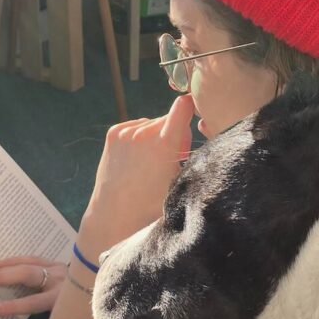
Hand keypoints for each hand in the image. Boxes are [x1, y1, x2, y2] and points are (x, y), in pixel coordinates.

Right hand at [0, 256, 65, 318]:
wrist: (102, 294)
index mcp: (61, 300)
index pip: (32, 303)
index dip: (11, 306)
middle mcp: (60, 281)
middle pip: (28, 275)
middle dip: (2, 277)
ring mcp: (59, 269)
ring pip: (29, 263)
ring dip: (6, 265)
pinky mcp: (58, 263)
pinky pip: (34, 259)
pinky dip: (17, 260)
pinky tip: (1, 262)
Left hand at [79, 94, 194, 257]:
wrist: (115, 213)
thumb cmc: (152, 203)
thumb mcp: (179, 180)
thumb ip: (190, 156)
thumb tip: (203, 135)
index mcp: (164, 144)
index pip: (182, 108)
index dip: (191, 106)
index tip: (195, 105)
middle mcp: (143, 133)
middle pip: (168, 120)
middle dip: (173, 134)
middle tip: (171, 159)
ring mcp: (126, 131)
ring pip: (152, 124)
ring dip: (155, 137)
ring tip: (151, 162)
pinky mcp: (114, 133)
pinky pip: (137, 126)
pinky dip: (140, 137)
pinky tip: (138, 158)